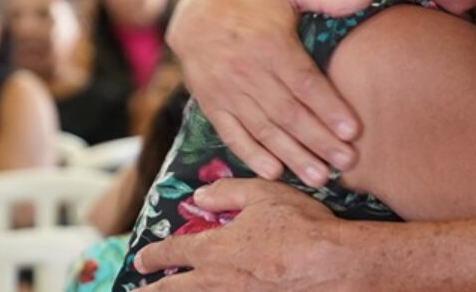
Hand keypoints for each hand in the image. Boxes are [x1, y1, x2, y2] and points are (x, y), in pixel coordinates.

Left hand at [135, 179, 362, 290]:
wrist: (334, 265)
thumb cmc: (302, 226)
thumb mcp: (264, 195)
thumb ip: (227, 193)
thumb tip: (200, 196)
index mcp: (214, 250)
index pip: (172, 253)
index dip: (153, 256)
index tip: (141, 259)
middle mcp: (216, 281)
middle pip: (173, 291)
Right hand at [167, 0, 372, 183]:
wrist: (194, 13)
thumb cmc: (253, 2)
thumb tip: (365, 1)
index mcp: (271, 44)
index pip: (305, 83)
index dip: (329, 108)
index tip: (352, 130)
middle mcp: (248, 71)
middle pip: (289, 113)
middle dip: (319, 141)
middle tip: (346, 163)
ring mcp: (228, 91)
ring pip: (265, 129)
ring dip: (293, 156)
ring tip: (319, 177)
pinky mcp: (213, 105)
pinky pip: (233, 135)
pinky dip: (252, 156)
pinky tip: (274, 173)